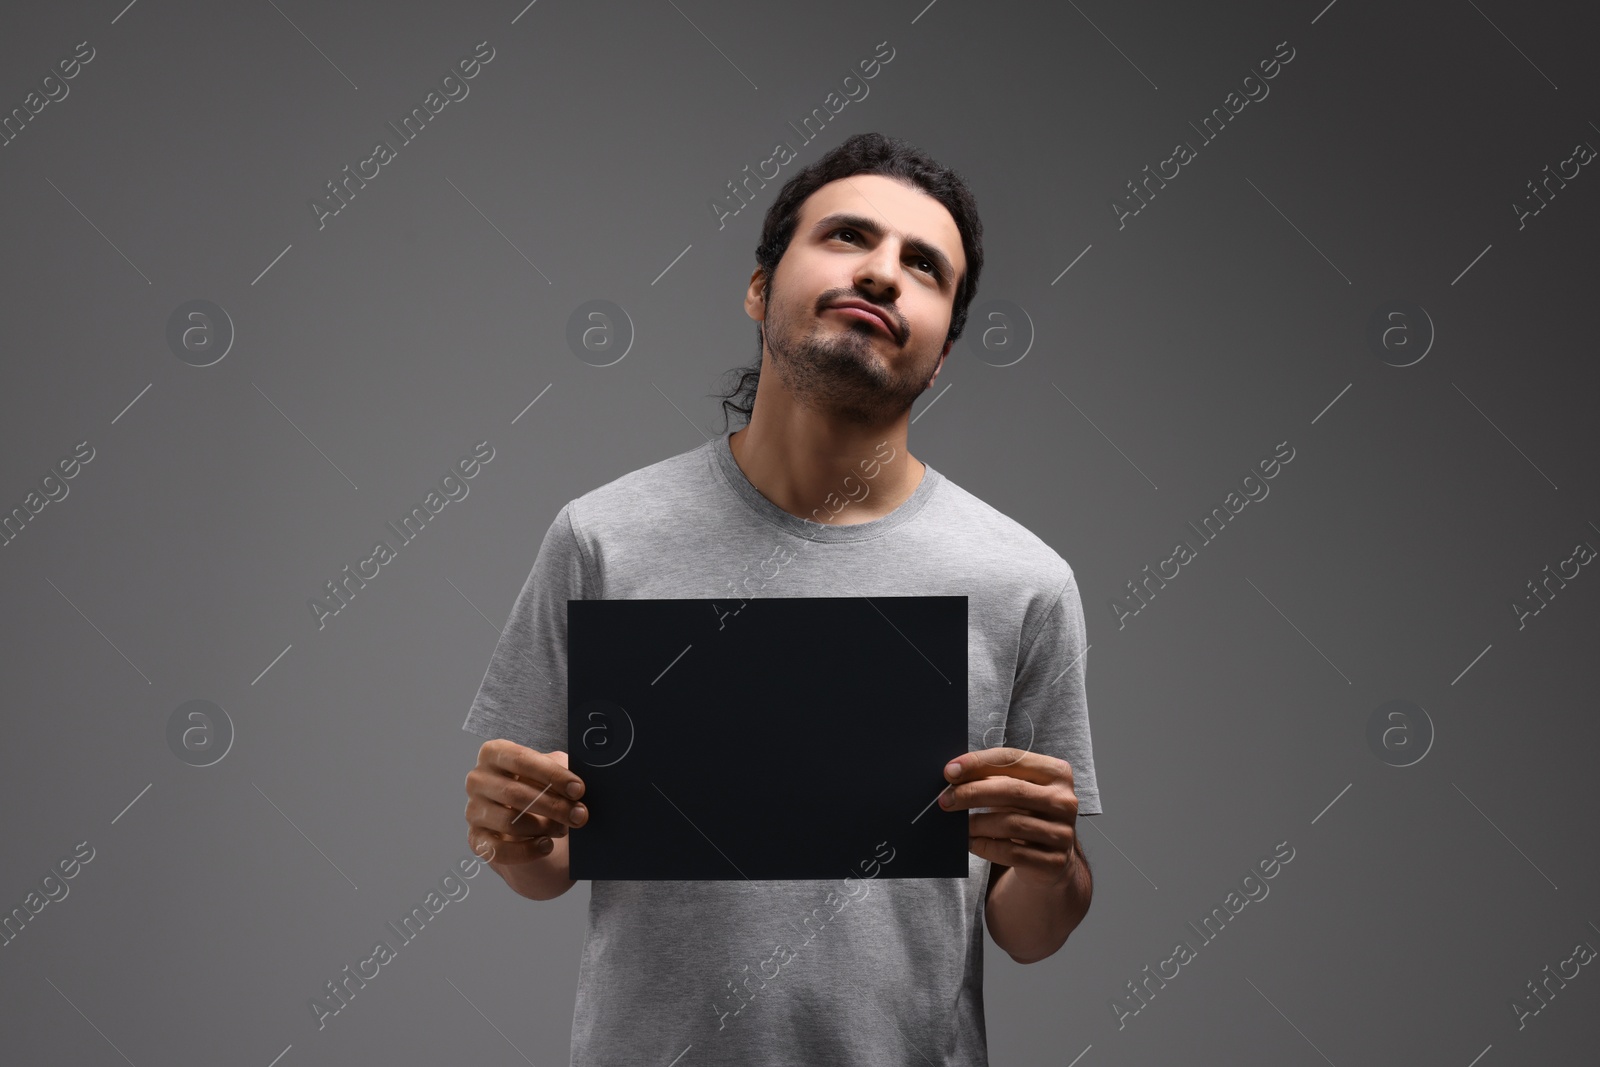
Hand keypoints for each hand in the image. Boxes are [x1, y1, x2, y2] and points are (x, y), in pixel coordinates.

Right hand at [464, 740, 587, 865]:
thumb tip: (576, 783)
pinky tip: (546, 846)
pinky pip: (498, 850)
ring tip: (563, 829)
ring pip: (508, 822)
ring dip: (543, 828)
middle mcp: (478, 780)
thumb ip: (560, 769)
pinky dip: (527, 851)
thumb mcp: (550, 771)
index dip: (552, 775)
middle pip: (515, 794)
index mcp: (494, 753)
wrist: (526, 818)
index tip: (579, 789)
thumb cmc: (539, 786)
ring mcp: (473, 810)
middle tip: (580, 815)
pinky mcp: (476, 838)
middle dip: (554, 806)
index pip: (521, 760)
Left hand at [938, 748, 1078, 889]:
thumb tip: (953, 776)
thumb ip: (992, 778)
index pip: (1013, 759)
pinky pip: (1012, 852)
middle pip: (1012, 790)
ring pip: (1010, 823)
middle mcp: (1064, 801)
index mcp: (1057, 773)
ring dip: (977, 823)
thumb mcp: (1017, 790)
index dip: (978, 762)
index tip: (949, 770)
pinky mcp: (1054, 861)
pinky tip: (971, 843)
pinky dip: (985, 846)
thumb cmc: (1027, 814)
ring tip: (959, 825)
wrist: (1051, 859)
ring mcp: (1062, 833)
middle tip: (945, 799)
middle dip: (972, 793)